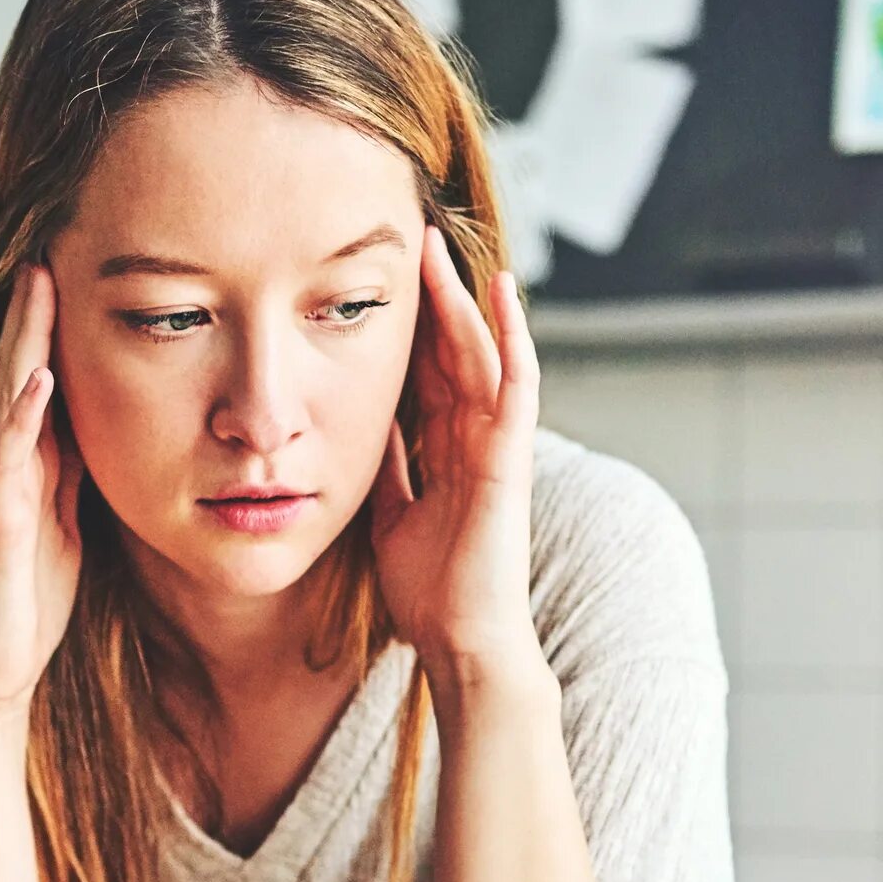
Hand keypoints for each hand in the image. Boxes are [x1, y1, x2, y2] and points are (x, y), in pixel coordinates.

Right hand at [0, 263, 83, 737]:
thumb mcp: (73, 522)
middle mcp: (10, 464)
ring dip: (23, 341)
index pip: (46, 375)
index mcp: (35, 461)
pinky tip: (41, 378)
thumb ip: (80, 473)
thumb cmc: (30, 599)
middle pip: (22, 369)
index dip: (56, 322)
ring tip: (36, 282)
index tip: (77, 261)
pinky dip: (23, 417)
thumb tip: (115, 427)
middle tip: (45, 240)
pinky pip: (10, 461)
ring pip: (10, 399)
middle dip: (33, 309)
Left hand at [370, 228, 542, 674]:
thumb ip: (390, 469)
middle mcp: (475, 440)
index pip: (426, 373)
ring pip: (483, 354)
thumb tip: (365, 432)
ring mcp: (497, 446)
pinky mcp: (510, 459)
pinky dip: (511, 337)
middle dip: (434, 297)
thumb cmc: (431, 591)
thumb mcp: (390, 515)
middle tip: (412, 240)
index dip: (409, 327)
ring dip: (464, 301)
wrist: (462, 641)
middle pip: (453, 352)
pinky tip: (500, 294)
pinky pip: (517, 385)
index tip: (379, 282)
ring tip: (443, 249)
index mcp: (447, 452)